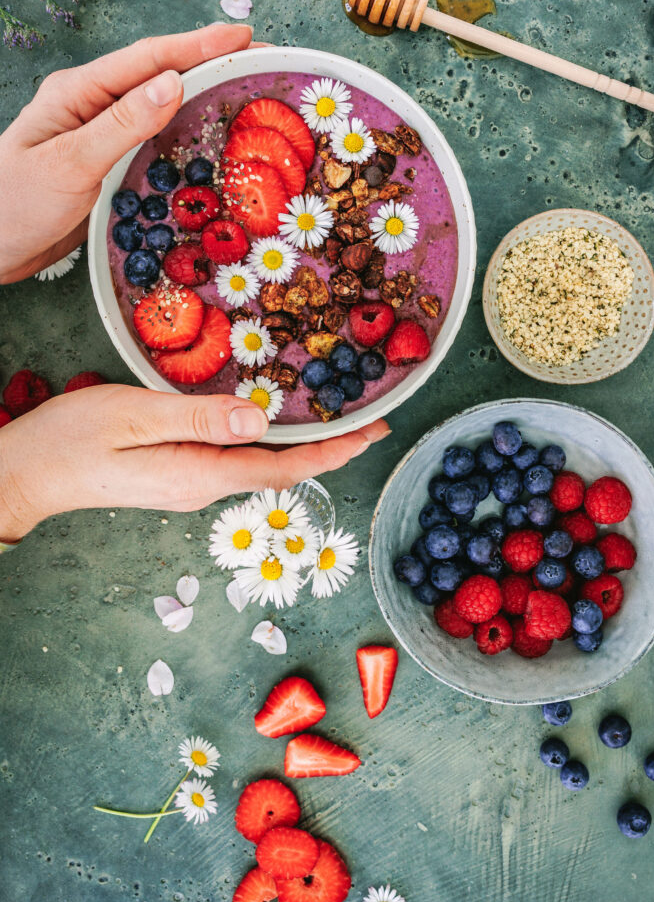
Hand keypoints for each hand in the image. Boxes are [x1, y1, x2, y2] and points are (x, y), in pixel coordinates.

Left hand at [0, 23, 256, 282]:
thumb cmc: (16, 204)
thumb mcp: (70, 164)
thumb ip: (122, 125)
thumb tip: (174, 83)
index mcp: (78, 93)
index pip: (147, 59)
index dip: (198, 46)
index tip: (243, 36)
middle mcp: (91, 107)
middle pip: (159, 76)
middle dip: (210, 64)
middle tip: (259, 60)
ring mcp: (100, 136)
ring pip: (160, 108)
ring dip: (203, 96)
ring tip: (245, 90)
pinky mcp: (107, 166)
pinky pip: (154, 142)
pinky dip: (185, 134)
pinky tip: (210, 140)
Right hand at [0, 386, 389, 540]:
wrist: (28, 473)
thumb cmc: (71, 440)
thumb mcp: (134, 414)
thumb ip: (198, 417)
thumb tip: (260, 420)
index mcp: (199, 474)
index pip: (283, 467)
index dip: (332, 451)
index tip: (372, 432)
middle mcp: (203, 486)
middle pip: (281, 468)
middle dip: (329, 447)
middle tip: (370, 419)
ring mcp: (191, 484)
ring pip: (261, 464)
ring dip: (303, 444)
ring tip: (337, 418)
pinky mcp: (179, 475)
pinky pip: (237, 459)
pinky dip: (269, 442)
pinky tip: (276, 423)